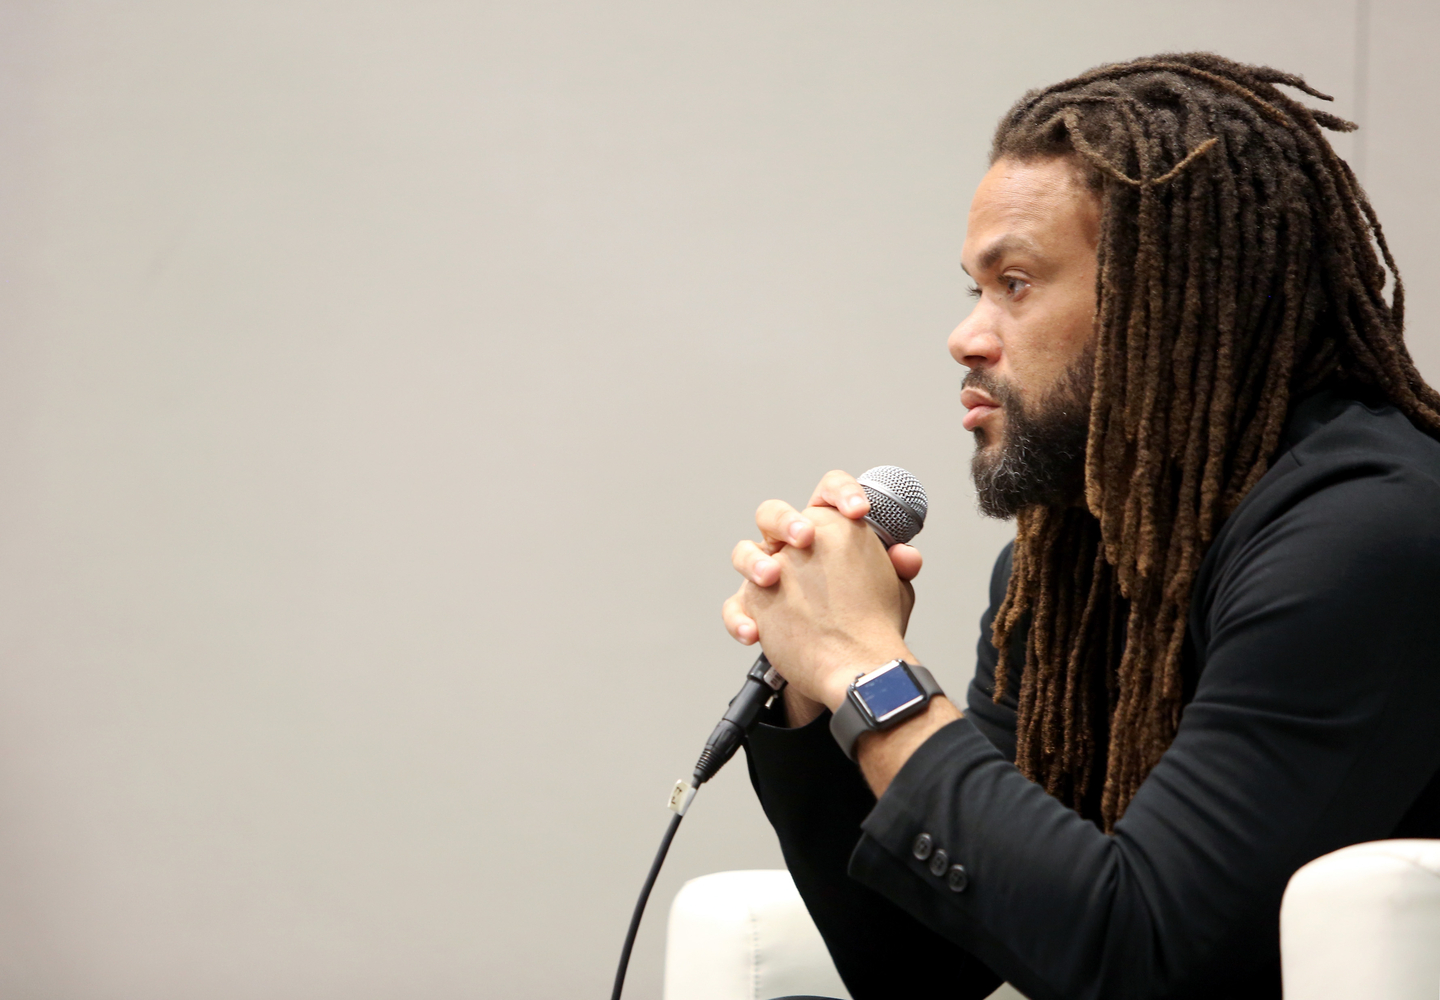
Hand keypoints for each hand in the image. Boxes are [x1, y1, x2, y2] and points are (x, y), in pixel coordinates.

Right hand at [721, 470, 921, 642]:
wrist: (848, 666)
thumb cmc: (866, 618)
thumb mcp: (888, 591)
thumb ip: (896, 568)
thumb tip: (907, 556)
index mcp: (827, 530)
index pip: (828, 493)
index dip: (842, 493)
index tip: (860, 511)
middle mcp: (792, 546)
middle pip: (774, 513)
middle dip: (787, 521)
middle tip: (805, 537)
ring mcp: (768, 575)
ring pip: (744, 552)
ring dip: (754, 561)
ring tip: (770, 578)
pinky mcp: (753, 607)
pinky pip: (735, 606)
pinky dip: (739, 617)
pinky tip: (753, 632)